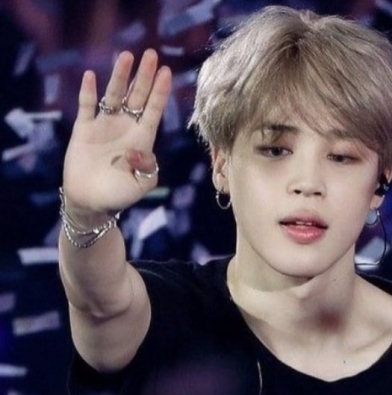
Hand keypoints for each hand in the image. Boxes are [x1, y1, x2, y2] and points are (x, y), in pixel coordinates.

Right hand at [62, 50, 171, 219]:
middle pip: (137, 97)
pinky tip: (92, 76)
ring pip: (114, 95)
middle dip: (144, 76)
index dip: (160, 92)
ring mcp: (104, 126)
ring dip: (120, 77)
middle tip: (151, 54)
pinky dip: (89, 92)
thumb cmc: (118, 196)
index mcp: (142, 139)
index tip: (166, 71)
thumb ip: (147, 169)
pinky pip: (87, 106)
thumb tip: (138, 150)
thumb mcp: (141, 186)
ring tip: (126, 56)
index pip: (153, 110)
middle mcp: (125, 128)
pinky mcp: (84, 129)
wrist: (90, 202)